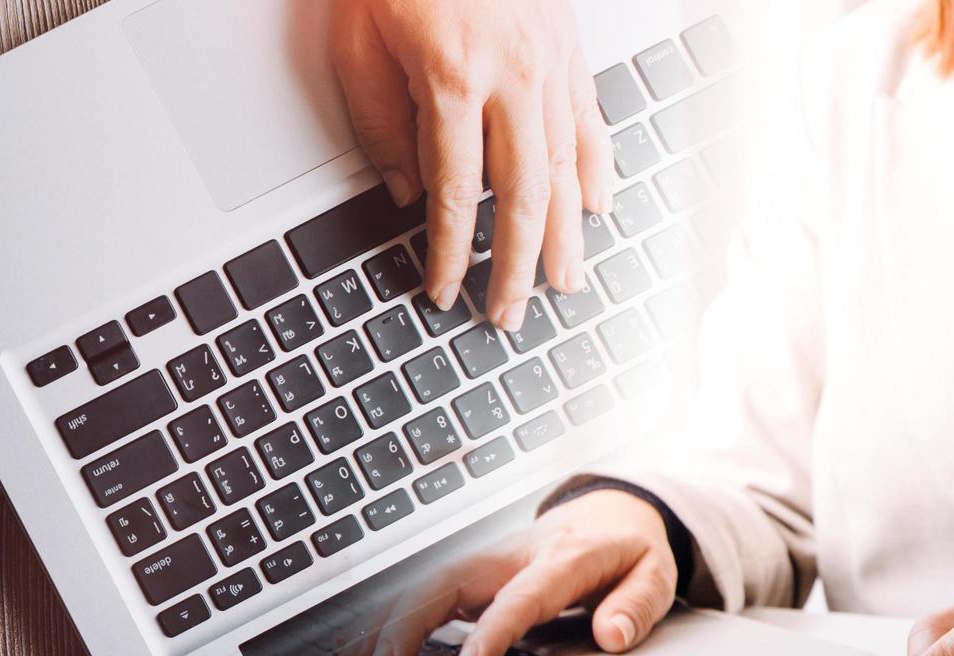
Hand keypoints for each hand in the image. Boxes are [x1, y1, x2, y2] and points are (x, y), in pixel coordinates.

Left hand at [327, 0, 610, 326]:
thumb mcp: (357, 42)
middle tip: (507, 315)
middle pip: (523, 196)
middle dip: (514, 266)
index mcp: (455, 78)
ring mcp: (551, 61)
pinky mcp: (568, 46)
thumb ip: (380, 122)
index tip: (443, 290)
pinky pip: (590, 120)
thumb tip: (401, 192)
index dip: (450, 253)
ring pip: (566, 168)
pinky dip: (595, 170)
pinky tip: (596, 207)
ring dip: (563, 237)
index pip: (456, 194)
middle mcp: (514, 76)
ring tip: (564, 285)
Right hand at [344, 489, 675, 655]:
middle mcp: (515, 554)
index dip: (493, 629)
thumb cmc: (630, 549)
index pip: (522, 595)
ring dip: (390, 620)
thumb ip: (638, 605)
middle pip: (452, 579)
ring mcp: (488, 560)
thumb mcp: (656, 575)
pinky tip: (362, 645)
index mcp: (564, 557)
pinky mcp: (473, 571)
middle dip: (412, 621)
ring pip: (428, 582)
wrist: (614, 511)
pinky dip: (391, 616)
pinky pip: (426, 589)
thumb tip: (613, 635)